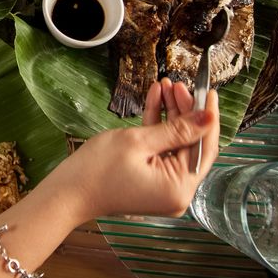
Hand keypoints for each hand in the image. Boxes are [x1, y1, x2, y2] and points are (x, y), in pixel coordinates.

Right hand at [44, 78, 219, 222]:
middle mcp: (177, 191)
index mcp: (179, 187)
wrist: (67, 192)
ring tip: (165, 87)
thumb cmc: (97, 170)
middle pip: (191, 144)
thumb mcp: (138, 142)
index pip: (205, 146)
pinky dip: (158, 128)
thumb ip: (177, 129)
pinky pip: (162, 151)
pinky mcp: (152, 181)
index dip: (207, 117)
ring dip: (170, 115)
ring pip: (176, 144)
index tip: (209, 92)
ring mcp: (164, 188)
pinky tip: (155, 101)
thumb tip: (208, 118)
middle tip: (179, 85)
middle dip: (185, 111)